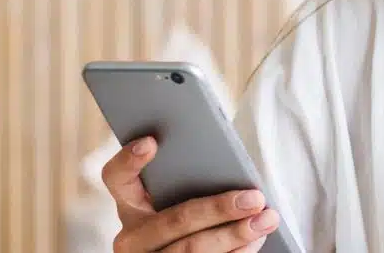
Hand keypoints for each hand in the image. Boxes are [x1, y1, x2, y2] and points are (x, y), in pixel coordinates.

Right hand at [102, 136, 280, 251]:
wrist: (184, 251)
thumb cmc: (194, 212)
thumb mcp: (183, 196)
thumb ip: (195, 179)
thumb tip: (233, 166)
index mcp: (130, 205)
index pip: (117, 177)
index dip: (129, 160)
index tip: (151, 142)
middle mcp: (132, 237)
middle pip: (173, 220)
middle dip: (219, 209)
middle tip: (255, 198)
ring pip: (191, 249)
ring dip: (235, 235)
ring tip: (266, 220)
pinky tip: (256, 241)